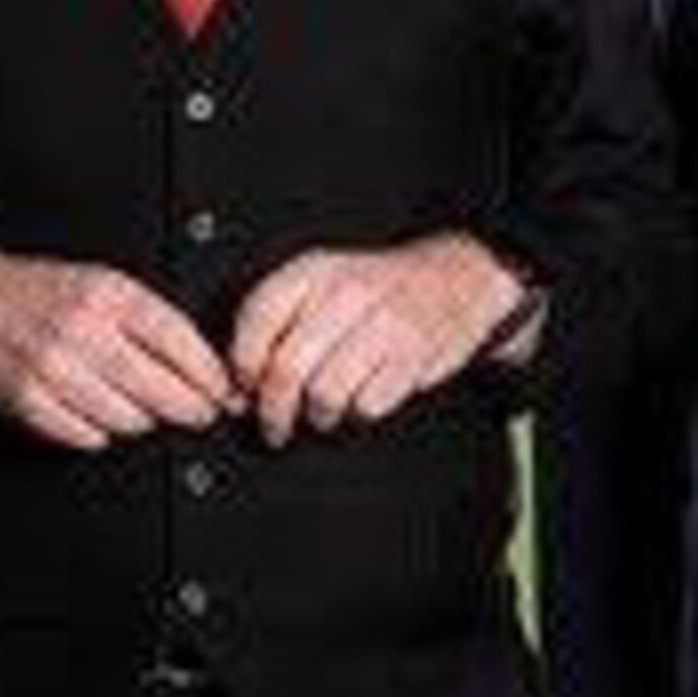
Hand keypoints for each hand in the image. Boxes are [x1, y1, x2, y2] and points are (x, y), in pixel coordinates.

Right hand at [0, 244, 236, 450]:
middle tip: (200, 414)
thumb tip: (208, 366)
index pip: (177, 340)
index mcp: (109, 295)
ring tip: (141, 411)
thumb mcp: (104, 286)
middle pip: (157, 387)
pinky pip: (85, 435)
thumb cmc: (46, 296)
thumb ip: (153, 322)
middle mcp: (82, 328)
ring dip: (142, 422)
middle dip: (190, 408)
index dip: (209, 375)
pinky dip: (100, 433)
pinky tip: (100, 417)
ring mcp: (53, 366)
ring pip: (125, 418)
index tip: (224, 392)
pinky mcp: (29, 399)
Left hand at [226, 232, 524, 446]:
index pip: (256, 320)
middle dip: (273, 410)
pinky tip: (363, 398)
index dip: (242, 366)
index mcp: (313, 271)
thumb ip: (278, 323)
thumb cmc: (377, 290)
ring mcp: (383, 323)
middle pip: (286, 368)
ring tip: (323, 411)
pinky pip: (367, 405)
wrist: (457, 277)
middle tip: (274, 425)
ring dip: (318, 415)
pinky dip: (360, 413)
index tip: (244, 389)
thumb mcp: (322, 283)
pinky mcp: (413, 355)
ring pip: (325, 393)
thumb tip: (241, 383)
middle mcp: (345, 293)